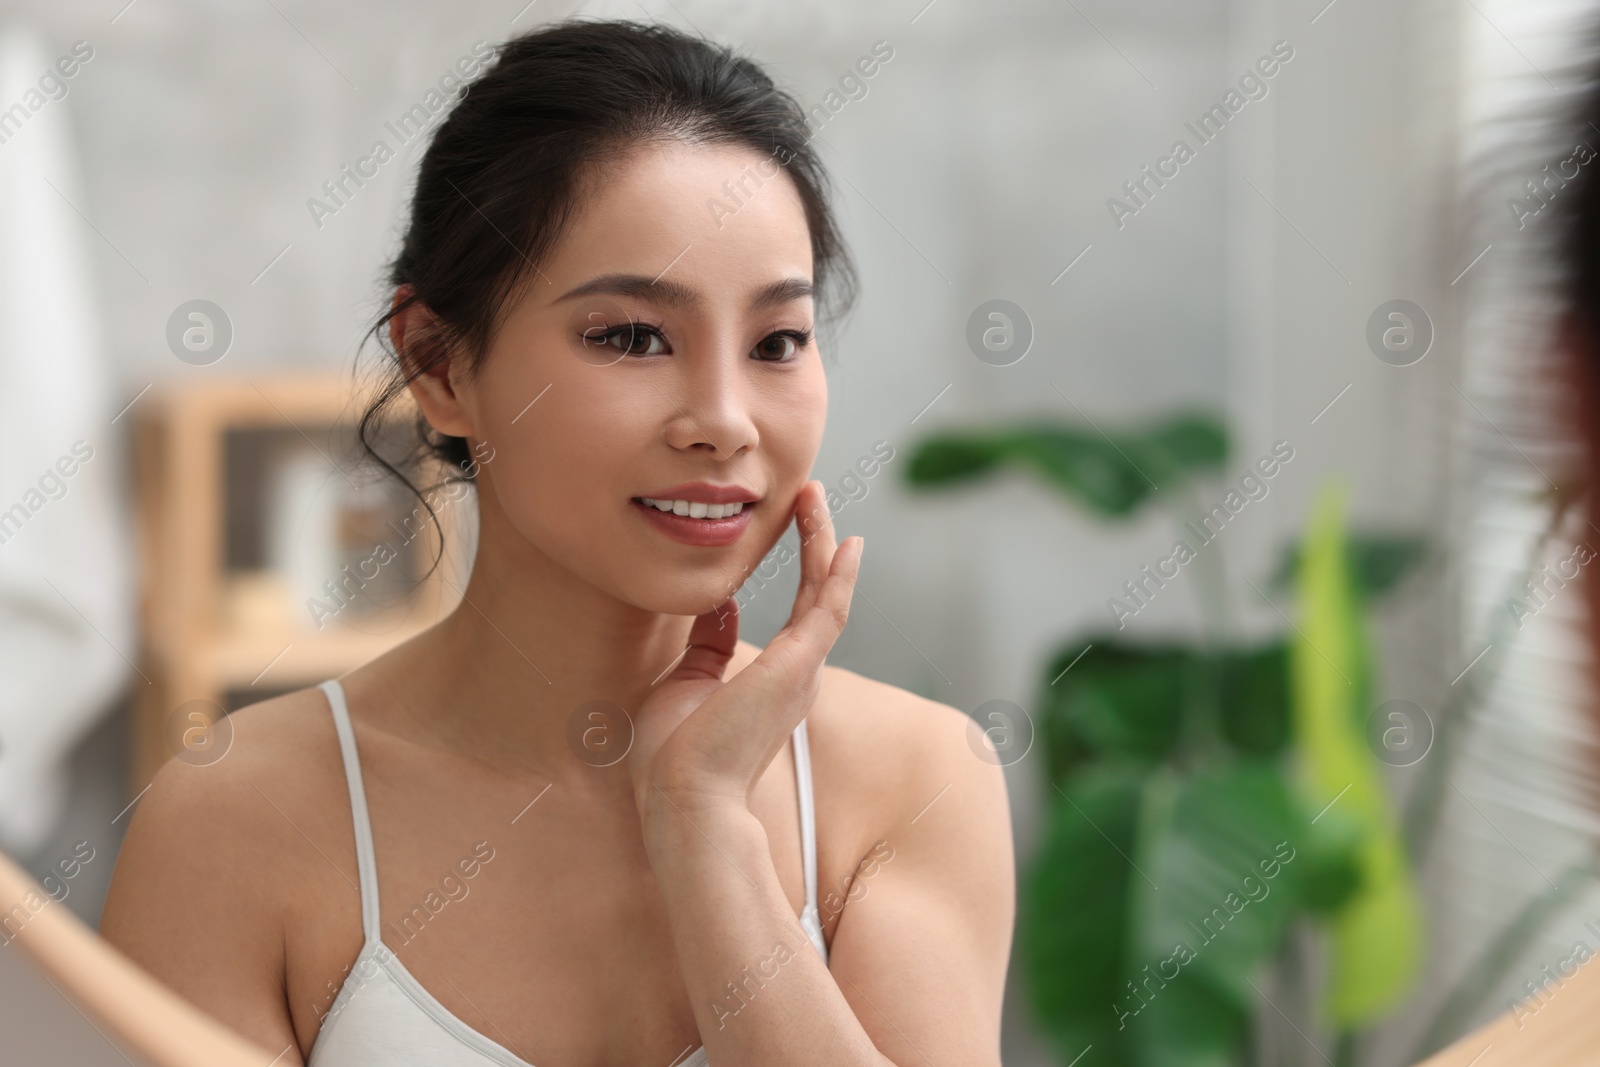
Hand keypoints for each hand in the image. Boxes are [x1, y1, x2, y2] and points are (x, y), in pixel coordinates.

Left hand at [627, 480, 862, 815]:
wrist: (684, 798)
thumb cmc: (675, 757)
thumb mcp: (684, 682)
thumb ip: (707, 643)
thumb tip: (716, 603)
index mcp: (773, 683)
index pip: (795, 615)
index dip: (798, 570)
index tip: (788, 530)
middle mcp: (798, 675)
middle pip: (817, 594)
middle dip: (815, 542)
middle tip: (809, 497)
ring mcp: (803, 670)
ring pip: (825, 591)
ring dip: (823, 541)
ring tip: (815, 495)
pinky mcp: (800, 665)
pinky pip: (828, 607)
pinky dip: (838, 572)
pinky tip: (844, 539)